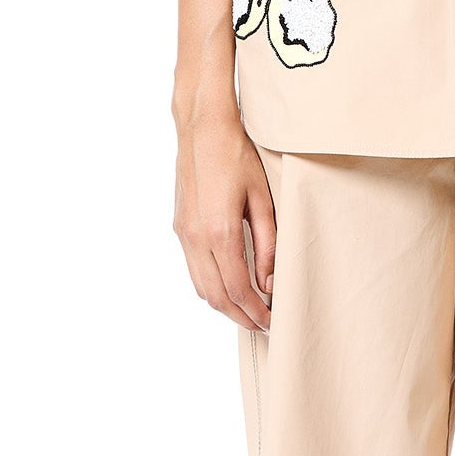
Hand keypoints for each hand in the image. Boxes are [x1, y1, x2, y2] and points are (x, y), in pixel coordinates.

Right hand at [172, 99, 275, 329]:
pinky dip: (212, 287)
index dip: (257, 311)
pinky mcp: (180, 227)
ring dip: (225, 306)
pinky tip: (230, 286)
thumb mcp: (263, 199)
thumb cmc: (237, 157)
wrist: (202, 130)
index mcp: (219, 231)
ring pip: (201, 288)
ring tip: (249, 311)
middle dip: (241, 317)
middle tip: (264, 325)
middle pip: (217, 296)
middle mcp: (196, 237)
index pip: (239, 289)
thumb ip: (268, 244)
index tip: (274, 321)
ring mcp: (184, 234)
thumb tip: (269, 283)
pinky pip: (194, 270)